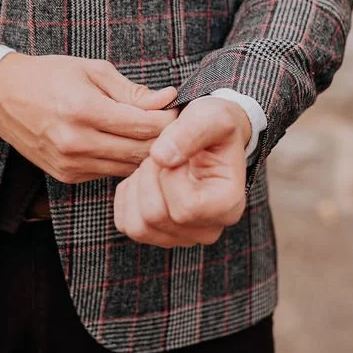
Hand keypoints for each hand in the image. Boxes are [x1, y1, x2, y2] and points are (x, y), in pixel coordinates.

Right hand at [0, 54, 178, 183]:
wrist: (2, 96)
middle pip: (141, 151)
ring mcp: (70, 163)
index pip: (145, 125)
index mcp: (84, 110)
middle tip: (175, 126)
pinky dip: (122, 161)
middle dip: (164, 139)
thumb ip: (132, 91)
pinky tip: (126, 145)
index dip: (169, 119)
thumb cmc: (49, 75)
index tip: (178, 110)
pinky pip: (108, 173)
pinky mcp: (66, 176)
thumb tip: (168, 100)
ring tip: (154, 136)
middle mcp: (76, 142)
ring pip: (127, 168)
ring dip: (146, 154)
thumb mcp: (92, 70)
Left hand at [113, 96, 250, 247]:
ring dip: (136, 187)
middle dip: (148, 176)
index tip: (175, 150)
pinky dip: (127, 197)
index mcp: (227, 207)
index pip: (185, 208)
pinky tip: (144, 177)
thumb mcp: (211, 116)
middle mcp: (207, 230)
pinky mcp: (156, 233)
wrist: (208, 135)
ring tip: (153, 165)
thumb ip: (190, 132)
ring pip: (138, 226)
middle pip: (155, 217)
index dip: (169, 175)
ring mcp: (181, 236)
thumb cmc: (214, 126)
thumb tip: (160, 157)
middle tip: (160, 153)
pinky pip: (125, 224)